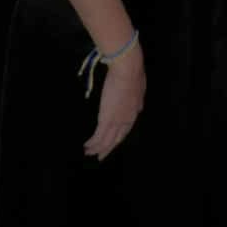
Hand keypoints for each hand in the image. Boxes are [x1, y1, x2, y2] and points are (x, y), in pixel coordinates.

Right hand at [85, 42, 145, 160]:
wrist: (128, 69)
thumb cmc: (133, 73)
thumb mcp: (139, 88)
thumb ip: (138, 100)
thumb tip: (139, 107)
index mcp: (134, 112)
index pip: (125, 130)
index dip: (118, 138)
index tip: (113, 143)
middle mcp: (126, 120)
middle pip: (116, 140)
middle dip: (108, 149)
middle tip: (101, 156)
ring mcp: (116, 121)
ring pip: (106, 141)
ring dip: (97, 148)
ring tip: (89, 153)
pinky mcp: (106, 119)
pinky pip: (98, 136)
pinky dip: (92, 143)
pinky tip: (87, 146)